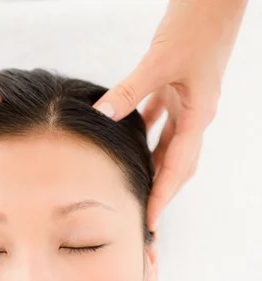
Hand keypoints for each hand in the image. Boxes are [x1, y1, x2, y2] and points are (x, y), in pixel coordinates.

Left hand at [93, 0, 248, 231]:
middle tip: (144, 216)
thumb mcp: (159, 60)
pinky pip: (162, 123)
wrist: (215, 0)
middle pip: (178, 166)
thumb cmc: (195, 26)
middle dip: (162, 192)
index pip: (177, 167)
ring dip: (154, 169)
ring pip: (170, 148)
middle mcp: (195, 117)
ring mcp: (188, 105)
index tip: (149, 221)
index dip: (162, 196)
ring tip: (136, 190)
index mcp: (197, 116)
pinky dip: (147, 136)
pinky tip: (130, 142)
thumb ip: (129, 90)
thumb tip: (101, 114)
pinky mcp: (178, 91)